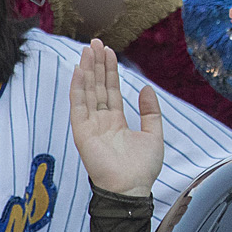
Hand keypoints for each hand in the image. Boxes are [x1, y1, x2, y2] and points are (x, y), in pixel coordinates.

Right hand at [71, 38, 164, 196]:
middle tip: (96, 42)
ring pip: (87, 92)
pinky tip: (79, 71)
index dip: (109, 71)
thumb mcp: (154, 133)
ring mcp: (90, 126)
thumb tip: (145, 88)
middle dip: (96, 65)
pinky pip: (78, 107)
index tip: (109, 51)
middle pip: (97, 87)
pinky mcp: (82, 133)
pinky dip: (78, 88)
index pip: (110, 91)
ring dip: (87, 71)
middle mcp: (101, 122)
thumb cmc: (143, 168)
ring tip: (88, 50)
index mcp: (116, 122)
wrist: (133, 188)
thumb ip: (150, 111)